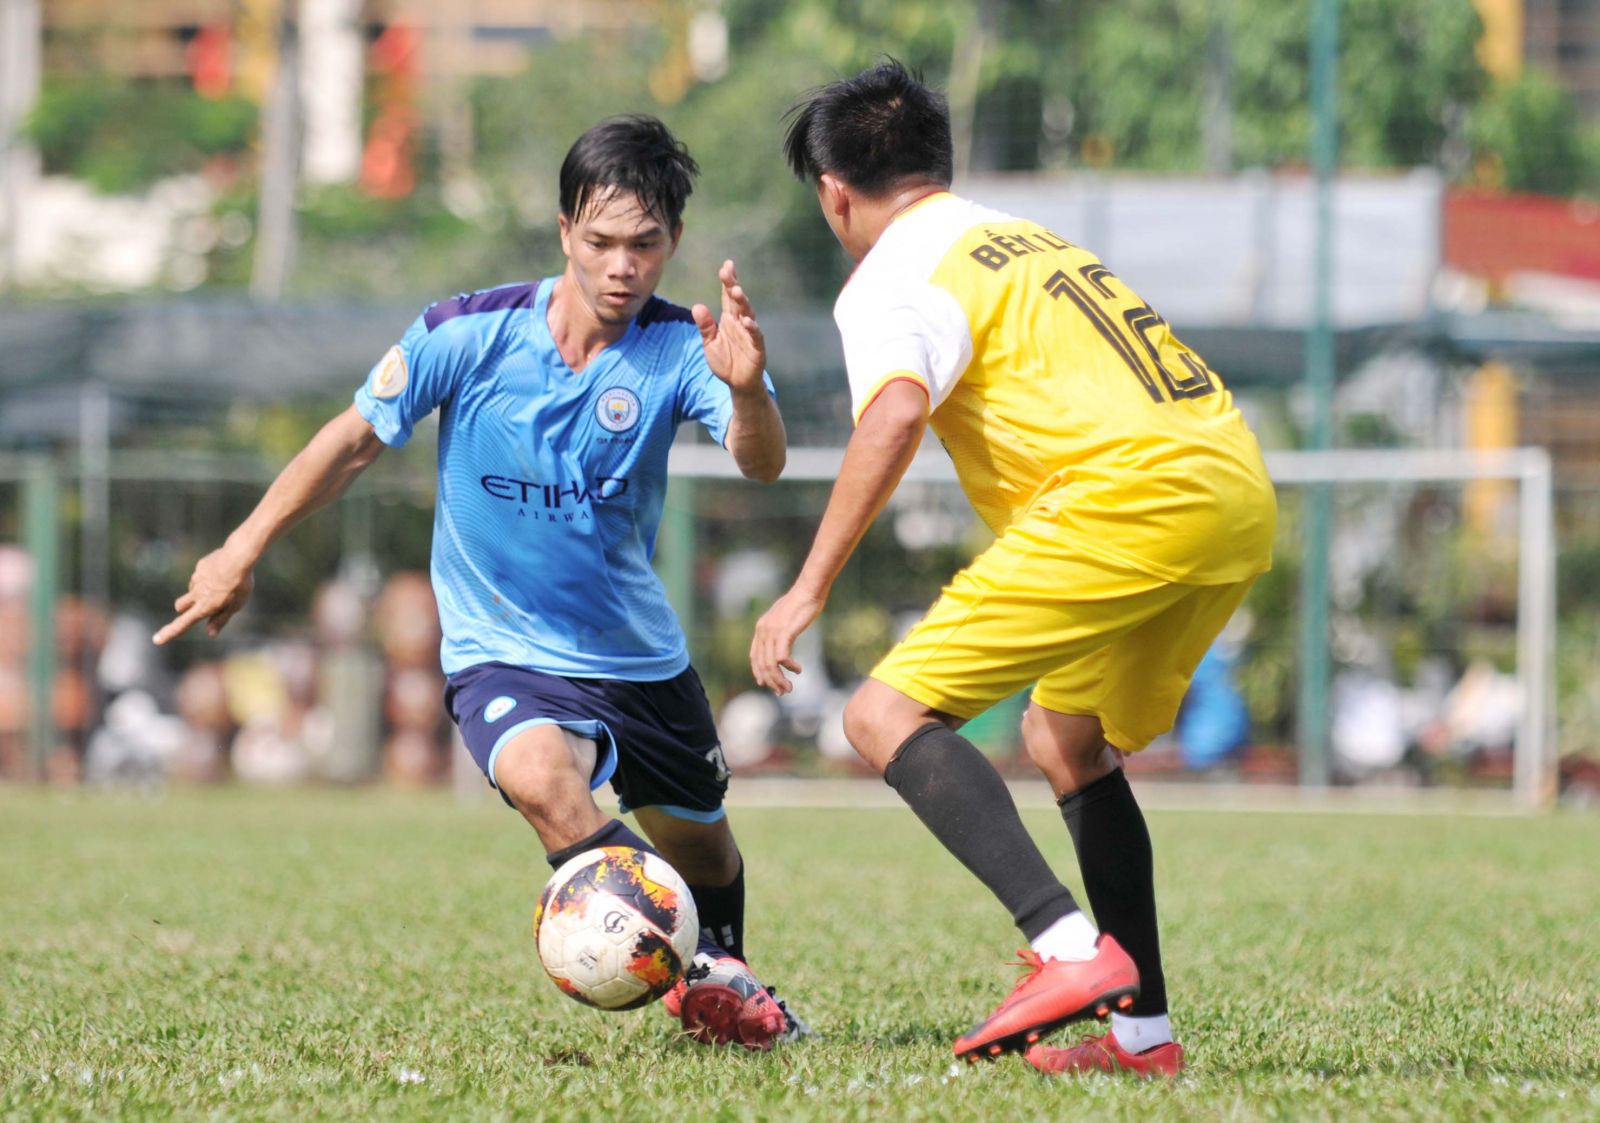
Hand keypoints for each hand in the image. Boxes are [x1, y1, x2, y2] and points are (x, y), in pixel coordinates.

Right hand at [153, 542, 255, 644]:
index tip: (156, 640)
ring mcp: (196, 579)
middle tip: (200, 606)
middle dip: (184, 609)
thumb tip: (209, 634)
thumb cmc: (240, 585)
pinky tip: (223, 572)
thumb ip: (220, 620)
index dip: (169, 633)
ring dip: (201, 591)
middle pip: (179, 606)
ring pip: (192, 589)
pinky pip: (201, 575)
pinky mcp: (200, 567)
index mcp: (204, 607)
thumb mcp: (234, 607)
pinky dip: (208, 577)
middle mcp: (196, 594)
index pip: (182, 623)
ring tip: (222, 585)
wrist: (237, 558)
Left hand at [692, 260, 765, 394]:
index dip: (728, 282)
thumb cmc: (725, 361)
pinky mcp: (757, 348)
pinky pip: (756, 336)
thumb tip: (697, 306)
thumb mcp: (710, 343)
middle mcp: (741, 323)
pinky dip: (752, 329)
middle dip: (733, 286)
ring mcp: (750, 334)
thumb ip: (705, 326)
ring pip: (748, 314)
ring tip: (736, 291)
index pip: (728, 297)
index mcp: (729, 320)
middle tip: (727, 272)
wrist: (738, 383)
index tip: (726, 266)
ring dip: (743, 303)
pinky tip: (747, 321)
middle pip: (737, 301)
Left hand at [750, 585, 826, 695]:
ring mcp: (772, 631)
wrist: (808, 590)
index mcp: (761, 628)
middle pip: (761, 664)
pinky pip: (782, 657)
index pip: (754, 656)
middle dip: (771, 681)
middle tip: (783, 692)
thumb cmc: (800, 603)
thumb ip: (779, 630)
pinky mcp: (784, 632)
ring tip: (789, 688)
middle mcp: (763, 630)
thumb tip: (782, 640)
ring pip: (770, 664)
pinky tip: (798, 670)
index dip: (759, 672)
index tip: (766, 684)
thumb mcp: (784, 618)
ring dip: (780, 679)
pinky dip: (789, 667)